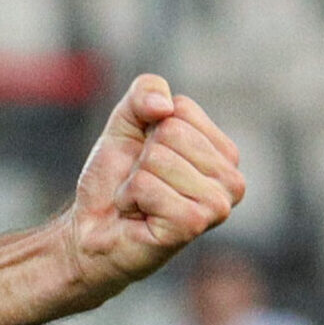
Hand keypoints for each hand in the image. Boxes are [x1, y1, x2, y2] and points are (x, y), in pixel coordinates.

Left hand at [65, 74, 243, 299]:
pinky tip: (138, 216)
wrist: (91, 230)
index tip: (146, 157)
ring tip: (141, 202)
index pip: (181, 109)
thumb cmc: (116, 179)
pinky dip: (129, 197)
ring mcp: (217, 205)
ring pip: (158, 158)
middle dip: (141, 156)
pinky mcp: (193, 224)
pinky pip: (146, 185)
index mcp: (224, 153)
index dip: (148, 129)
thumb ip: (145, 93)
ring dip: (134, 180)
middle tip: (141, 184)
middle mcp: (232, 180)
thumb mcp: (126, 124)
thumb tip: (165, 105)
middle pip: (170, 132)